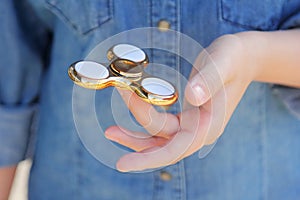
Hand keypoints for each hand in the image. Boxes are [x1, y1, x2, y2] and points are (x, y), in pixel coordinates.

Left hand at [105, 33, 263, 171]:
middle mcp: (200, 131)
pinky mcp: (187, 116)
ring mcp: (193, 125)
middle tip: (110, 132)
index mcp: (209, 126)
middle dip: (135, 143)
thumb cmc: (233, 59)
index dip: (150, 158)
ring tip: (112, 130)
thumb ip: (208, 81)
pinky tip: (133, 113)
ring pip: (160, 138)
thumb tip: (192, 96)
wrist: (243, 58)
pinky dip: (146, 121)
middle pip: (163, 146)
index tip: (123, 164)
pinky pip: (162, 127)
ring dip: (136, 134)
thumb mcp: (223, 64)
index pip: (176, 149)